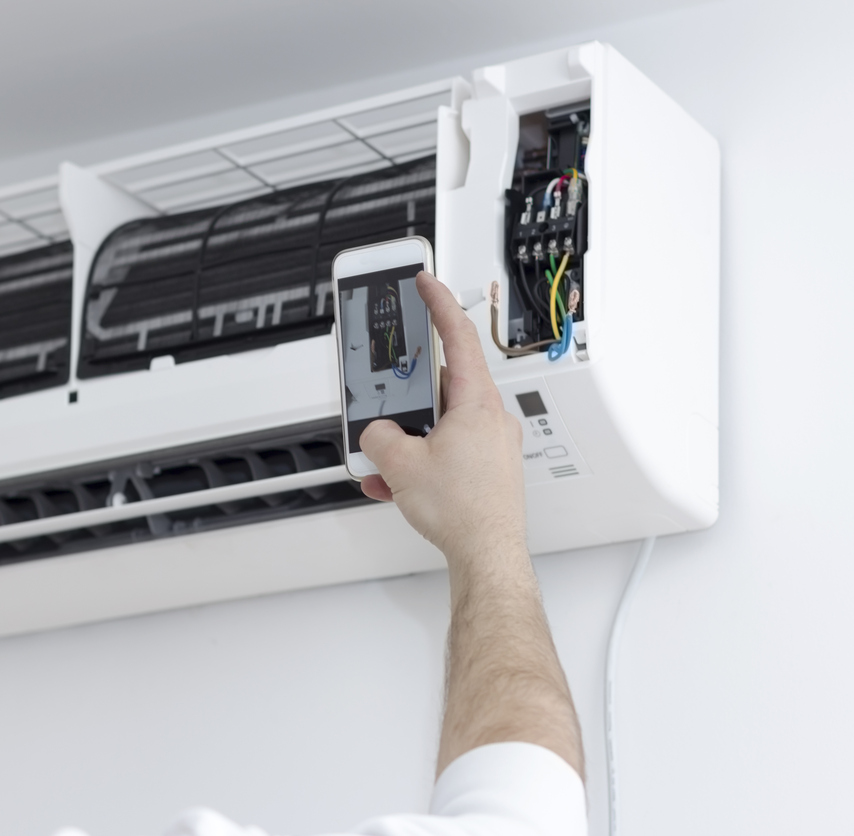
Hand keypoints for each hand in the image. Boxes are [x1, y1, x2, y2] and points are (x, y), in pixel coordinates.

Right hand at [359, 271, 526, 566]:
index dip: (437, 302)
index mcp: (476, 401)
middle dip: (406, 395)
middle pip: (441, 385)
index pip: (458, 334)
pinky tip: (394, 483)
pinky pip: (446, 453)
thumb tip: (377, 433)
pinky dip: (419, 462)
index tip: (424, 281)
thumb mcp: (402, 464)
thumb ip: (380, 436)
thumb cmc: (465, 510)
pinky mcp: (487, 470)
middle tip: (384, 394)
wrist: (488, 555)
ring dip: (408, 437)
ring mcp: (491, 445)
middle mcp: (490, 418)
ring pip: (440, 424)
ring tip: (383, 458)